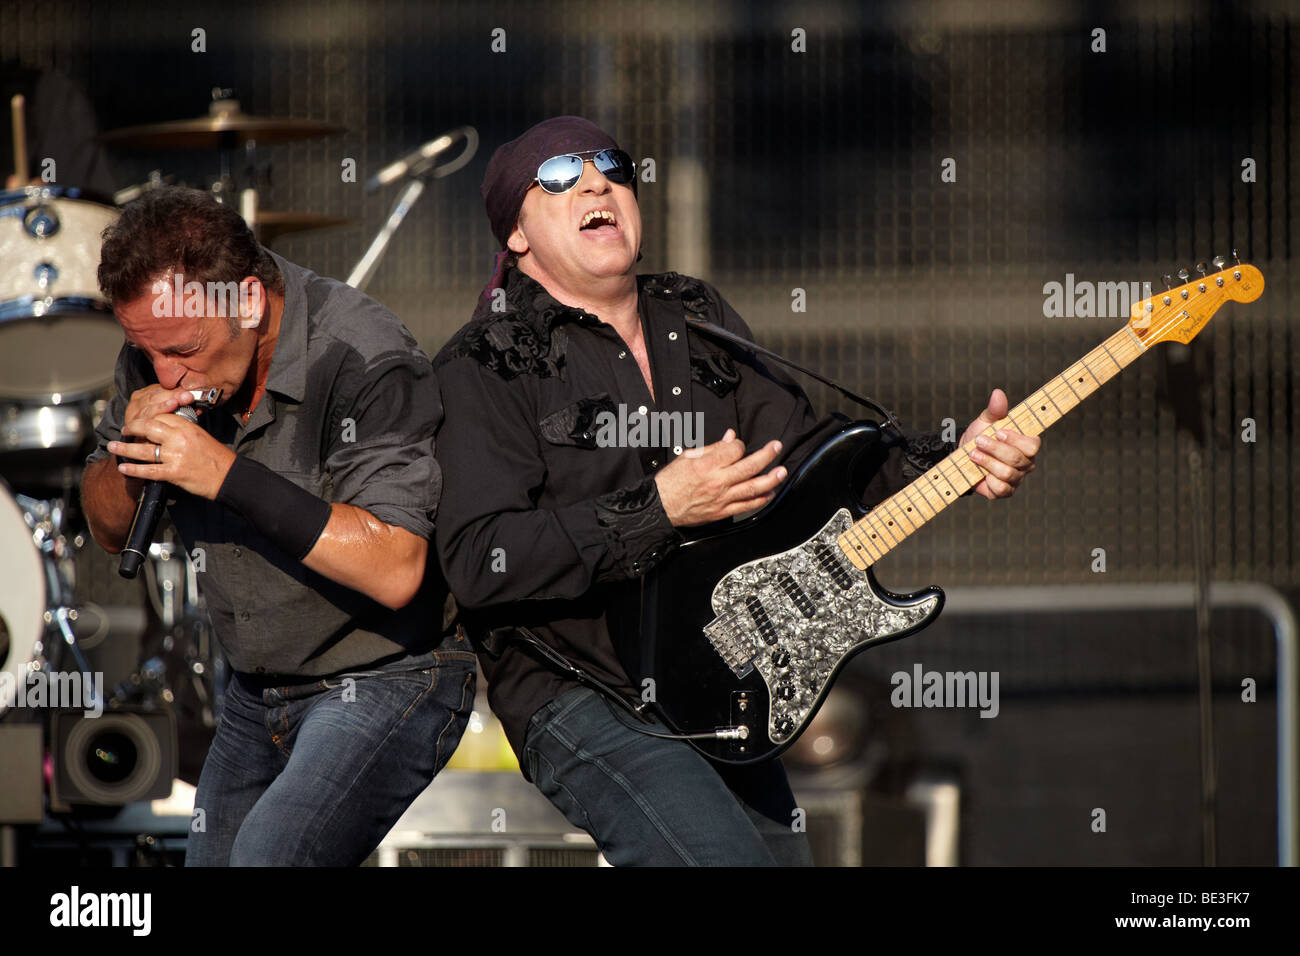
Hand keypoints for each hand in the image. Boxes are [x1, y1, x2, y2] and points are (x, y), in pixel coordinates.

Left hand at [109, 386, 234, 499]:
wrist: (229, 476)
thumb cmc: (217, 457)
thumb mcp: (201, 436)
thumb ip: (182, 430)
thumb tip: (164, 430)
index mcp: (187, 426)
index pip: (160, 415)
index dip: (145, 418)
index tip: (138, 422)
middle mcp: (179, 438)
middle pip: (147, 428)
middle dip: (131, 429)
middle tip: (123, 431)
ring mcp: (175, 456)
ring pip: (143, 450)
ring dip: (125, 449)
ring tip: (113, 447)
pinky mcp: (174, 473)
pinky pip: (149, 470)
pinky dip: (134, 470)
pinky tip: (124, 468)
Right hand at [654, 428, 787, 525]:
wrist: (660, 507)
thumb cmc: (671, 481)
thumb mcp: (688, 456)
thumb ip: (713, 447)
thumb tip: (731, 437)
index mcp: (707, 464)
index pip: (734, 450)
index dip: (739, 444)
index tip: (738, 445)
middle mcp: (717, 481)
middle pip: (749, 466)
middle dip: (767, 455)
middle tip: (777, 447)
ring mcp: (721, 498)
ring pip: (753, 488)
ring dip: (771, 479)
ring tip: (782, 471)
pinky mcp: (722, 512)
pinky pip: (746, 506)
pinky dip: (760, 500)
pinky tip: (770, 493)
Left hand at [958, 388, 1040, 498]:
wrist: (963, 456)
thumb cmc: (980, 436)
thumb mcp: (986, 421)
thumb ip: (995, 410)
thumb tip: (998, 393)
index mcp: (1027, 445)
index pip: (1033, 444)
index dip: (1016, 439)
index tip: (998, 432)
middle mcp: (1026, 463)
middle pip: (1017, 458)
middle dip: (995, 449)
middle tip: (978, 441)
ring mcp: (1016, 479)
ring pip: (1008, 473)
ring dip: (988, 462)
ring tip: (973, 454)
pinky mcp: (1004, 492)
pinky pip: (1001, 489)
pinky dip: (988, 480)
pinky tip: (979, 472)